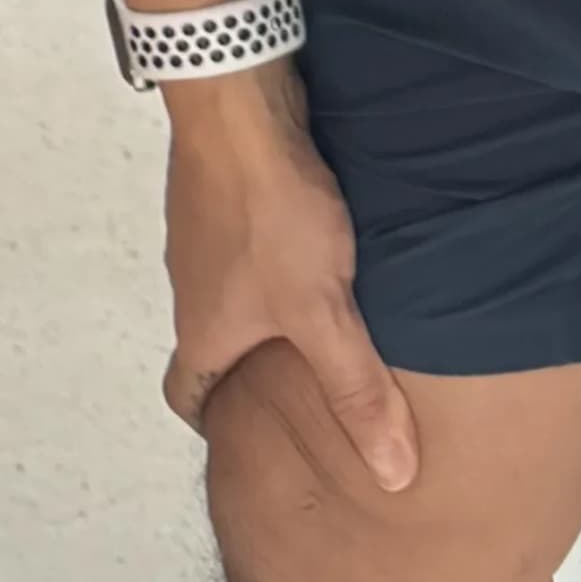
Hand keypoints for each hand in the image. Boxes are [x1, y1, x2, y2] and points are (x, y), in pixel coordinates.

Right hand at [162, 70, 416, 493]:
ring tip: (327, 310)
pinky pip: (240, 238)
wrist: (237, 105)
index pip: (185, 396)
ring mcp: (198, 232)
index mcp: (202, 329)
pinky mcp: (218, 191)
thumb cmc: (270, 214)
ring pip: (227, 288)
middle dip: (251, 366)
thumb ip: (356, 389)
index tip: (250, 433)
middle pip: (210, 341)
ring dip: (265, 305)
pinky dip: (269, 252)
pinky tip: (315, 241)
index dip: (213, 423)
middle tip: (307, 380)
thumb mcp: (324, 312)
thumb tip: (394, 476)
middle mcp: (188, 285)